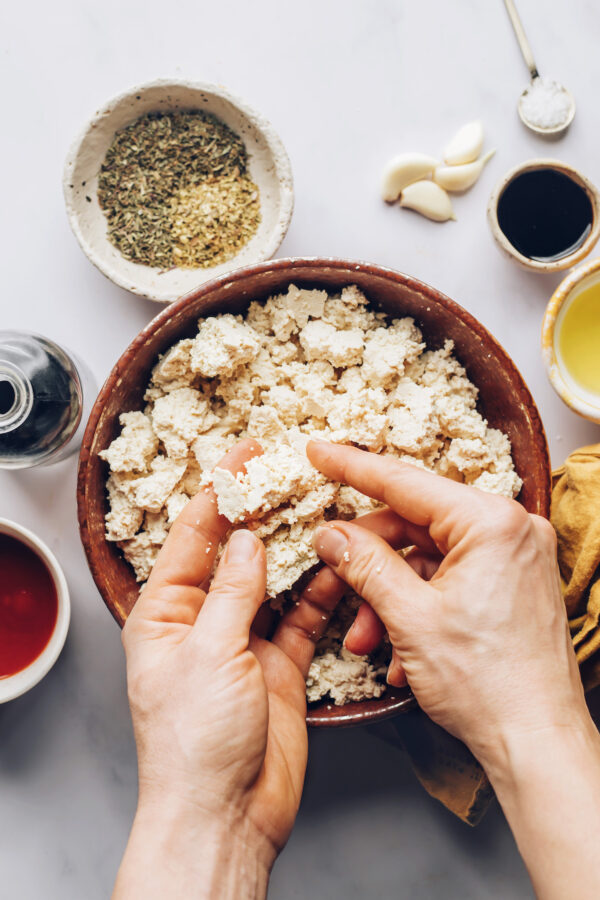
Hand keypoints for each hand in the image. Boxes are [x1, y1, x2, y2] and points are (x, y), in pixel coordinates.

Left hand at [113, 440, 332, 899]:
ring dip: (300, 550)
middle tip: (294, 474)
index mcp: (166, 612)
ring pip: (276, 580)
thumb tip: (245, 538)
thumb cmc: (195, 743)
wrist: (227, 815)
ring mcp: (244, 640)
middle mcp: (204, 620)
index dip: (220, 490)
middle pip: (237, 551)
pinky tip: (341, 568)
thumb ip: (232, 590)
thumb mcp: (208, 652)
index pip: (193, 535)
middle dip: (264, 513)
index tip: (246, 453)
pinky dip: (322, 592)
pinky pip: (304, 615)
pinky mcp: (280, 663)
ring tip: (326, 514)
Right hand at [306, 441, 599, 899]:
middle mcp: (510, 531)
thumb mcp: (409, 618)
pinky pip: (451, 581)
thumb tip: (332, 535)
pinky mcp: (512, 585)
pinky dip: (418, 608)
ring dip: (389, 596)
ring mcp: (515, 559)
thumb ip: (366, 564)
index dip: (353, 468)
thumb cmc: (489, 685)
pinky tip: (398, 650)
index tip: (320, 451)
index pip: (406, 483)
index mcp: (491, 523)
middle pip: (415, 524)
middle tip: (332, 573)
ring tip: (366, 638)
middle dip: (370, 561)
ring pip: (428, 559)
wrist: (538, 744)